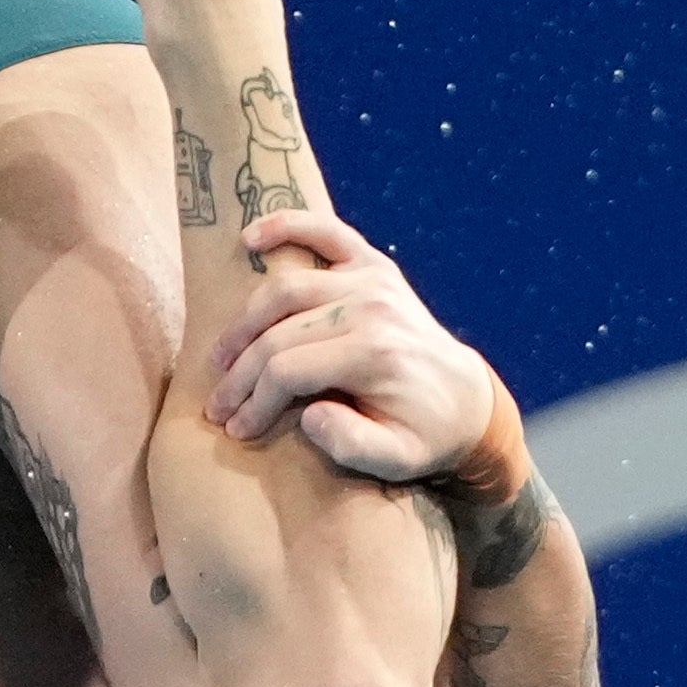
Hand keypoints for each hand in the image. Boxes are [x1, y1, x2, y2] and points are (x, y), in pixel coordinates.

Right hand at [198, 204, 502, 484]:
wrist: (468, 401)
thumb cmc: (425, 435)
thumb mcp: (397, 460)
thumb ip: (351, 445)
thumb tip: (307, 416)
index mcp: (375, 354)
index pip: (287, 370)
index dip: (254, 402)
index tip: (238, 428)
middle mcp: (372, 308)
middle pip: (277, 334)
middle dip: (239, 374)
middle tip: (219, 405)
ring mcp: (372, 281)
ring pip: (283, 290)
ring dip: (243, 322)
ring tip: (222, 356)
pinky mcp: (374, 265)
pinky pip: (326, 232)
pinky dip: (286, 227)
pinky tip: (250, 239)